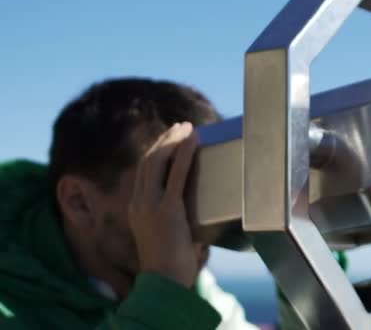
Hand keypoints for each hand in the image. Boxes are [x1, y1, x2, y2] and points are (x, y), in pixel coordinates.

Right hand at [128, 122, 205, 287]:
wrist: (164, 281)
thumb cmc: (170, 264)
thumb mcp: (167, 235)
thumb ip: (175, 219)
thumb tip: (195, 211)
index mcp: (136, 208)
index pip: (143, 172)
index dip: (156, 152)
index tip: (169, 140)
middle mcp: (139, 202)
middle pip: (149, 161)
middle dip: (164, 141)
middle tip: (179, 128)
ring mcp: (151, 205)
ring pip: (159, 162)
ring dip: (173, 142)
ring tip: (187, 129)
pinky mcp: (168, 209)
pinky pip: (177, 174)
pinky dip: (185, 154)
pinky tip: (194, 141)